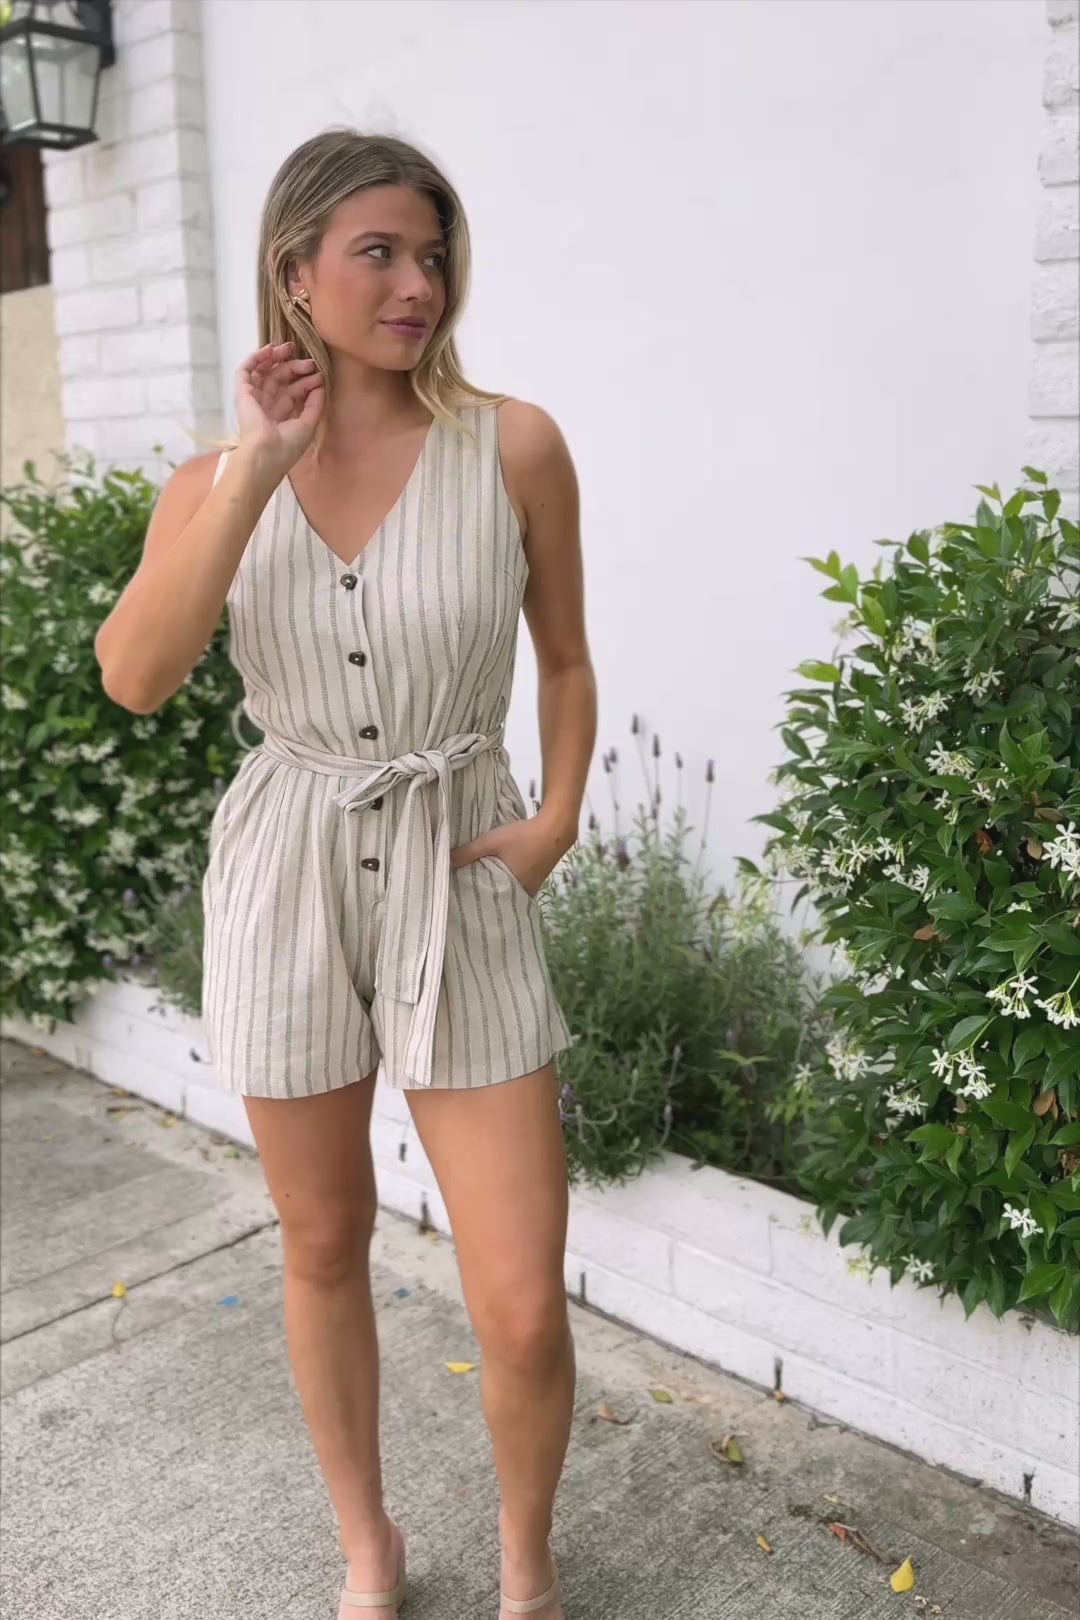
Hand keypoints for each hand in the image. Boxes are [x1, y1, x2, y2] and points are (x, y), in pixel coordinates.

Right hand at [234, 341, 324, 477]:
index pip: (293, 392)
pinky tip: (269, 350)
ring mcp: (254, 398)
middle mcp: (266, 405)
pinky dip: (256, 358)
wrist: (266, 453)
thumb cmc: (287, 446)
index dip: (306, 382)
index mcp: (281, 416)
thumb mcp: (308, 424)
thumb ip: (315, 405)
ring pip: (263, 371)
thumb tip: (321, 384)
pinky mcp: (242, 393)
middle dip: (294, 367)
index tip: (319, 376)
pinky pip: (245, 370)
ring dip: (275, 358)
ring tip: (288, 348)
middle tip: (308, 361)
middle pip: (280, 379)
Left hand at [451, 814, 575, 897]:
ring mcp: (532, 887)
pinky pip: (517, 886)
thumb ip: (468, 852)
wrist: (555, 829)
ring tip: (478, 883)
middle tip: (465, 891)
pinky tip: (498, 874)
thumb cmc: (523, 836)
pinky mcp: (536, 879)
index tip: (461, 899)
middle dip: (484, 895)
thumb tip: (447, 860)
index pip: (487, 903)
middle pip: (498, 899)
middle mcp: (523, 893)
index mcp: (511, 889)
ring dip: (496, 888)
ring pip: (508, 892)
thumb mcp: (491, 841)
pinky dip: (507, 882)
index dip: (475, 901)